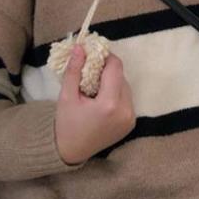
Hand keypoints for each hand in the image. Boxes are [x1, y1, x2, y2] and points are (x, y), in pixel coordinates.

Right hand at [54, 46, 136, 164]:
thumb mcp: (66, 96)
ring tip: (95, 88)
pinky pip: (127, 98)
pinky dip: (116, 94)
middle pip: (121, 76)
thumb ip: (74, 70)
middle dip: (107, 71)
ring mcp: (130, 118)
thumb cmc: (66, 123)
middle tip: (90, 72)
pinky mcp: (131, 123)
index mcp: (109, 104)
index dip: (105, 57)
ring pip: (125, 86)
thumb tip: (80, 47)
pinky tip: (102, 99)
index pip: (115, 67)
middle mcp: (125, 111)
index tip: (92, 56)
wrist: (71, 152)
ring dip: (112, 82)